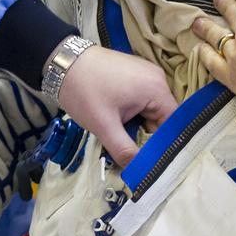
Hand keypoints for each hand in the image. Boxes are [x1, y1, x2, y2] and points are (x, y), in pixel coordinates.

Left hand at [57, 45, 176, 166]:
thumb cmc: (84, 91)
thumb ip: (125, 151)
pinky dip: (132, 113)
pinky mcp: (134, 73)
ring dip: (138, 125)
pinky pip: (142, 100)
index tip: (151, 162)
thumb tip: (141, 173)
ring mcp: (146, 73)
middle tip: (130, 152)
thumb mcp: (104, 125)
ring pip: (150, 110)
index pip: (173, 125)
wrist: (62, 61)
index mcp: (157, 88)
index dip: (163, 145)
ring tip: (120, 135)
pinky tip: (117, 120)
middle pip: (162, 118)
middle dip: (147, 136)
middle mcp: (157, 78)